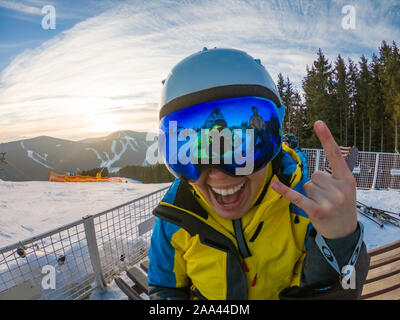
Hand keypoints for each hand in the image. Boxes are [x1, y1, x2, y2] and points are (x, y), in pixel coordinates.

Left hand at [271, 120, 357, 238]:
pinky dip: (285, 191)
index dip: (326, 138)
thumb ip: (332, 176)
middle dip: (317, 186)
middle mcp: (340, 188)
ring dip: (310, 195)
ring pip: (306, 186)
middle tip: (327, 198)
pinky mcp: (316, 210)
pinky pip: (297, 197)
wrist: (345, 232)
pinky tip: (274, 184)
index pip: (335, 155)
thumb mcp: (345, 188)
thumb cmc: (342, 206)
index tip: (318, 122)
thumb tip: (311, 175)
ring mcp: (329, 200)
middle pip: (314, 175)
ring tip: (322, 205)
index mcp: (347, 179)